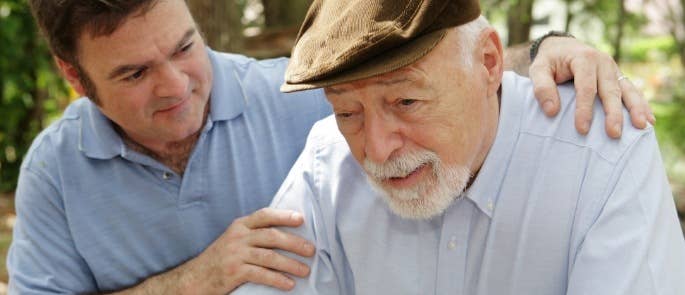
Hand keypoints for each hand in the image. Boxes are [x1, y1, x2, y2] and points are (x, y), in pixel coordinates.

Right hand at [187, 208, 314, 292]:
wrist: (195, 277)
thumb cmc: (221, 258)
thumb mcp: (235, 239)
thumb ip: (255, 234)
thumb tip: (287, 235)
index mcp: (240, 226)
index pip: (264, 215)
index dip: (283, 215)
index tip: (301, 218)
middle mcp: (238, 237)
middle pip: (271, 236)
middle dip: (294, 242)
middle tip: (311, 250)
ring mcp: (235, 254)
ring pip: (269, 256)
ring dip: (290, 264)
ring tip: (305, 270)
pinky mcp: (233, 272)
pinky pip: (260, 274)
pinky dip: (277, 279)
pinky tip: (288, 284)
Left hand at [528, 36, 654, 137]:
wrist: (562, 47)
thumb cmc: (549, 61)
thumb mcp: (538, 69)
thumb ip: (542, 88)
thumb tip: (551, 111)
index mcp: (584, 58)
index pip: (586, 87)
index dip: (584, 109)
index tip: (582, 129)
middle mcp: (603, 62)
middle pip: (610, 90)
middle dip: (613, 113)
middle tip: (613, 134)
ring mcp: (614, 69)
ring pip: (627, 90)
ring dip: (636, 109)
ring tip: (642, 126)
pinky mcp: (618, 77)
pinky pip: (632, 91)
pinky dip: (641, 105)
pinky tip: (649, 120)